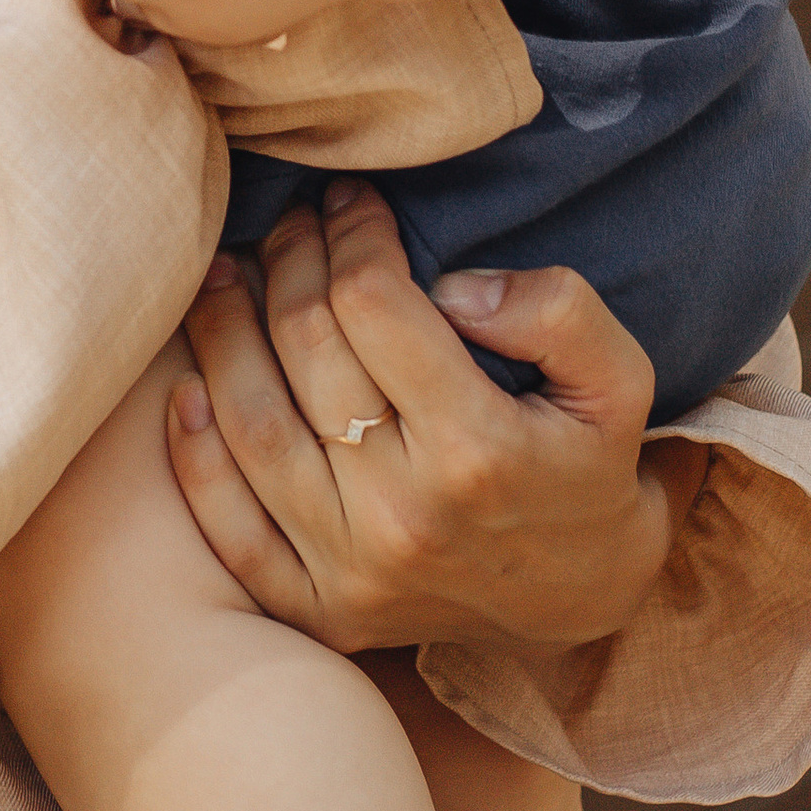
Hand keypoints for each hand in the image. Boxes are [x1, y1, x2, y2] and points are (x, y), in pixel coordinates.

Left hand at [166, 186, 695, 655]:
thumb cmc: (592, 466)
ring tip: (226, 275)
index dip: (353, 234)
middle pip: (305, 349)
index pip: (372, 305)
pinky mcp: (318, 608)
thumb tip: (456, 288)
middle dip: (290, 261)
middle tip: (293, 223)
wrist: (585, 603)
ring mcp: (351, 570)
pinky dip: (195, 453)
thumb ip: (559, 313)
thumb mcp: (621, 381)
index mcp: (477, 449)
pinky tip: (188, 387)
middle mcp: (403, 515)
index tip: (353, 201)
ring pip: (250, 424)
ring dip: (222, 333)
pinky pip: (230, 527)